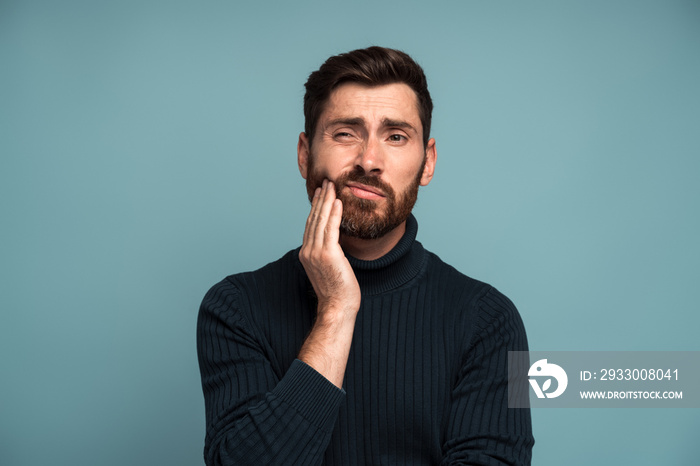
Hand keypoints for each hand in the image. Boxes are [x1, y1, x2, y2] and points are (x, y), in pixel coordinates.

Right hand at [299, 179, 360, 316]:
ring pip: (320, 220)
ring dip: (327, 201)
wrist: (337, 307)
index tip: (321, 193)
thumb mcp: (330, 268)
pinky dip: (333, 213)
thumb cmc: (337, 291)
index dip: (316, 207)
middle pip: (313, 219)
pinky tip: (338, 201)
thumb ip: (328, 253)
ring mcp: (316, 252)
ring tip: (332, 186)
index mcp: (306, 253)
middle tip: (326, 182)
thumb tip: (335, 242)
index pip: (311, 225)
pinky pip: (330, 228)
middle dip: (320, 199)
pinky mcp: (327, 254)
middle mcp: (308, 251)